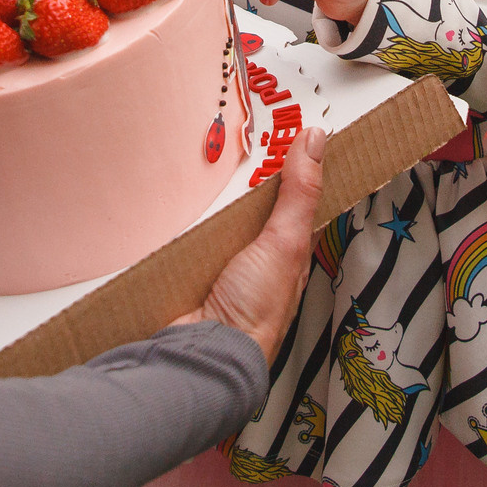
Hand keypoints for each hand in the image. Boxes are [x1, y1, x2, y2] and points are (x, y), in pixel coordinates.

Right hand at [178, 127, 326, 361]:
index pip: (295, 201)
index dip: (293, 168)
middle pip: (251, 208)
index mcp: (288, 253)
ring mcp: (222, 267)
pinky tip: (170, 208)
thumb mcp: (285, 241)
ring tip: (193, 168)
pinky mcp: (189, 273)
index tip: (285, 130)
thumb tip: (316, 140)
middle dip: (241, 182)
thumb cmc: (254, 312)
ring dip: (204, 204)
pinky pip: (184, 240)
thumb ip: (299, 192)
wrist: (205, 355)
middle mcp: (257, 259)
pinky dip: (178, 225)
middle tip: (230, 141)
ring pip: (216, 222)